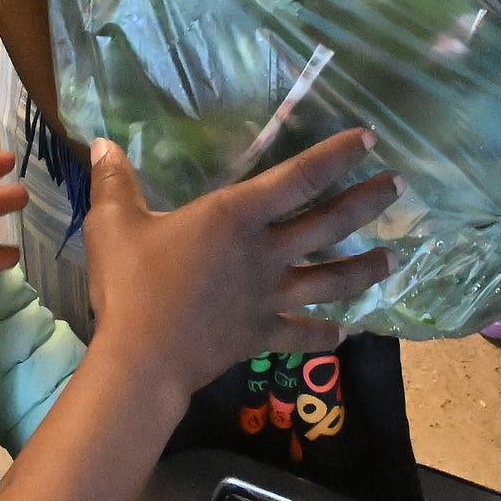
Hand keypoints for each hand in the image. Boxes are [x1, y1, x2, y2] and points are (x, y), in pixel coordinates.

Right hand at [84, 131, 400, 396]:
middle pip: (329, 224)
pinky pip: (303, 334)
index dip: (336, 156)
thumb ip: (115, 181)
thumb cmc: (132, 285)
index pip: (298, 178)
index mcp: (236, 216)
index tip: (369, 140)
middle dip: (366, 203)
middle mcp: (265, 252)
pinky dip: (327, 335)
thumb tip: (102, 142)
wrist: (144, 360)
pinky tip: (346, 333)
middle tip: (397, 187)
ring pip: (330, 280)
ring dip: (364, 269)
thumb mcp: (114, 223)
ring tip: (393, 259)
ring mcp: (269, 297)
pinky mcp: (262, 334)